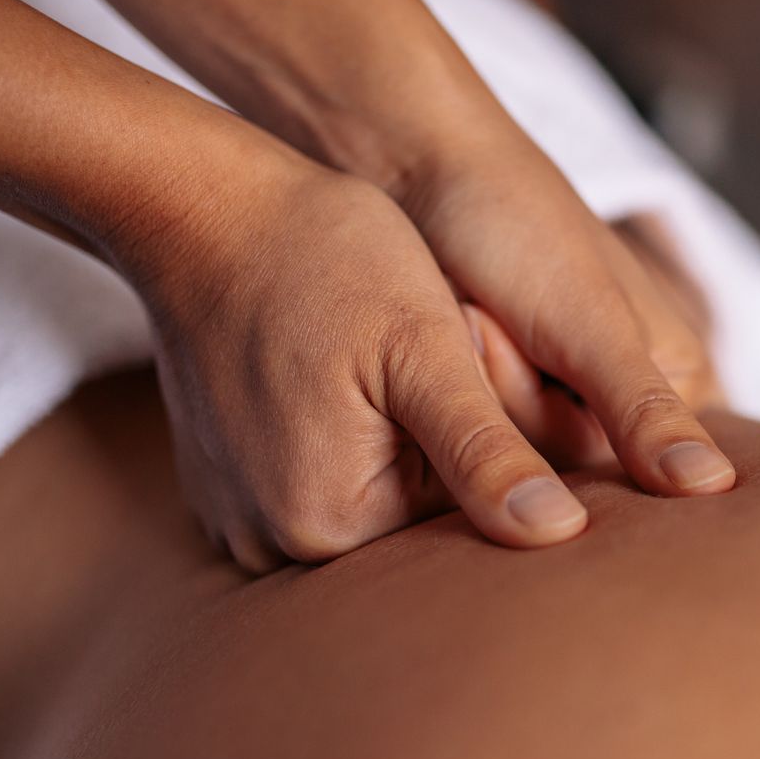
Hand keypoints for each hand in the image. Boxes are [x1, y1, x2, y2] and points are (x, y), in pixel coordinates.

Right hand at [119, 155, 601, 569]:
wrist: (200, 210)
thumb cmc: (319, 258)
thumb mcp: (424, 348)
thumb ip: (489, 453)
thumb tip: (560, 535)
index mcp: (332, 526)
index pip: (466, 519)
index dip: (489, 439)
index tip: (463, 360)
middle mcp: (277, 548)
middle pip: (415, 517)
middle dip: (439, 442)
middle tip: (414, 350)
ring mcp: (244, 523)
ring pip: (371, 497)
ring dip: (394, 438)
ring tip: (366, 357)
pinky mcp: (227, 492)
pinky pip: (318, 481)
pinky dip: (342, 437)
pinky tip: (333, 374)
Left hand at [461, 217, 726, 467]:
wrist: (421, 166)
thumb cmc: (519, 225)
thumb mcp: (590, 324)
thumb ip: (645, 411)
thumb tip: (712, 486)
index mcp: (682, 383)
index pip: (638, 477)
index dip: (578, 426)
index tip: (553, 347)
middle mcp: (628, 405)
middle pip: (572, 474)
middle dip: (522, 403)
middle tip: (505, 319)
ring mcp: (559, 405)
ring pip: (519, 458)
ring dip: (483, 387)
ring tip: (475, 314)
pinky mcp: (500, 406)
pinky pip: (478, 441)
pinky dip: (457, 386)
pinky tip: (458, 331)